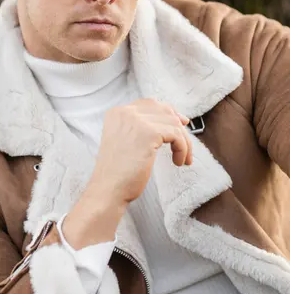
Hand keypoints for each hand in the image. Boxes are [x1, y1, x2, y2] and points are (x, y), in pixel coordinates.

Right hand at [62, 99, 191, 248]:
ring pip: (173, 123)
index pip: (150, 104)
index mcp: (117, 112)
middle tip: (186, 144)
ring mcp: (136, 120)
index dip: (168, 113)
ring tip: (182, 159)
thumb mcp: (126, 141)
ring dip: (183, 142)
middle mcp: (125, 111)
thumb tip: (174, 118)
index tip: (181, 124)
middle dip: (178, 126)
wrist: (108, 189)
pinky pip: (177, 135)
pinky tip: (178, 162)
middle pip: (164, 110)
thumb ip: (141, 127)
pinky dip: (183, 149)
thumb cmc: (119, 172)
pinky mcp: (148, 132)